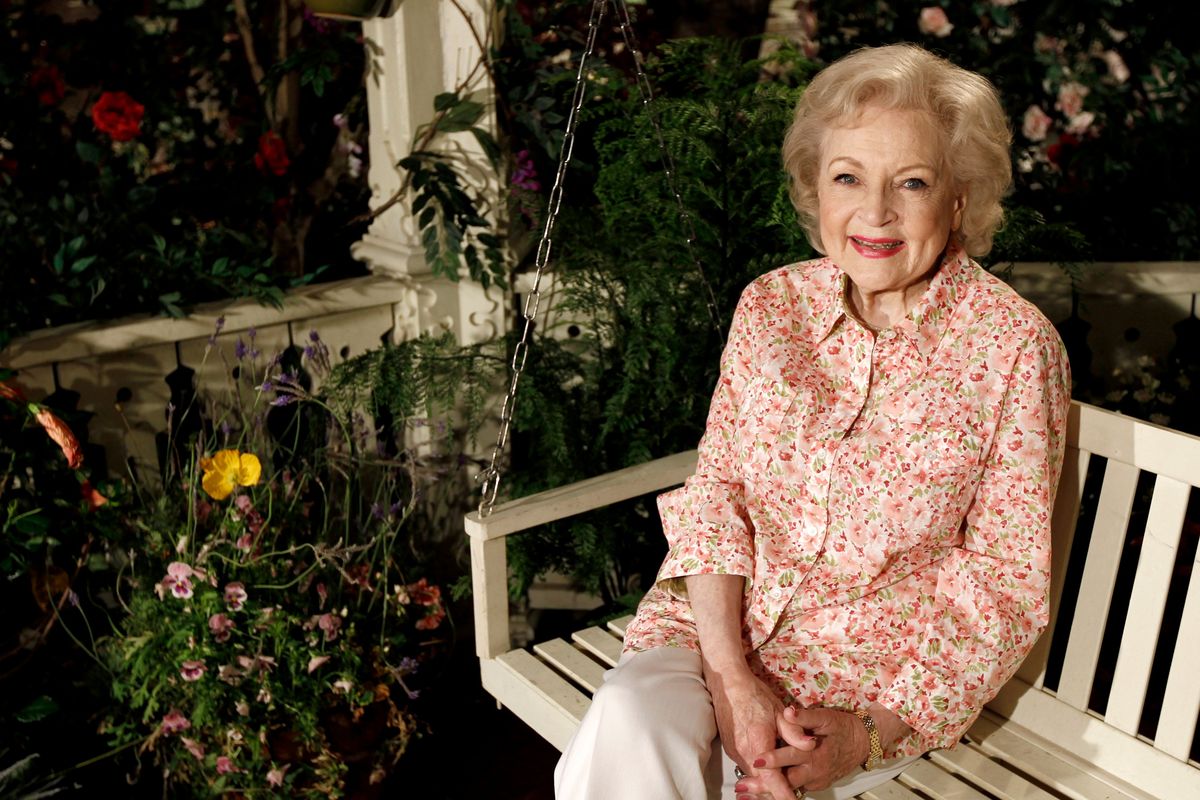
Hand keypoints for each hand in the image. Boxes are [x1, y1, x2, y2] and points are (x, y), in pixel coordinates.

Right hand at [711, 670, 812, 799]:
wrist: (727, 685)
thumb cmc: (754, 695)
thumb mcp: (779, 710)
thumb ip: (794, 731)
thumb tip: (810, 745)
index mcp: (758, 742)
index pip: (771, 777)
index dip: (783, 792)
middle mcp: (744, 752)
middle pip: (761, 783)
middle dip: (774, 793)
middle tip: (790, 797)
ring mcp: (735, 752)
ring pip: (753, 777)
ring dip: (767, 784)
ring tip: (782, 790)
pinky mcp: (732, 750)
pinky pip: (747, 769)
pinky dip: (758, 775)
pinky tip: (769, 775)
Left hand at [734, 706, 866, 795]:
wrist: (862, 744)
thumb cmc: (842, 728)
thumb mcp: (827, 717)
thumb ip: (806, 717)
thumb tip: (788, 712)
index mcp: (815, 754)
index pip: (791, 757)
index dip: (774, 760)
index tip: (756, 760)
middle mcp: (814, 772)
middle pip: (786, 782)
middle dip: (764, 785)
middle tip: (743, 787)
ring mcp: (815, 781)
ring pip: (789, 789)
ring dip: (768, 792)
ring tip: (746, 794)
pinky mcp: (815, 785)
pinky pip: (795, 789)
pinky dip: (779, 791)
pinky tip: (762, 792)